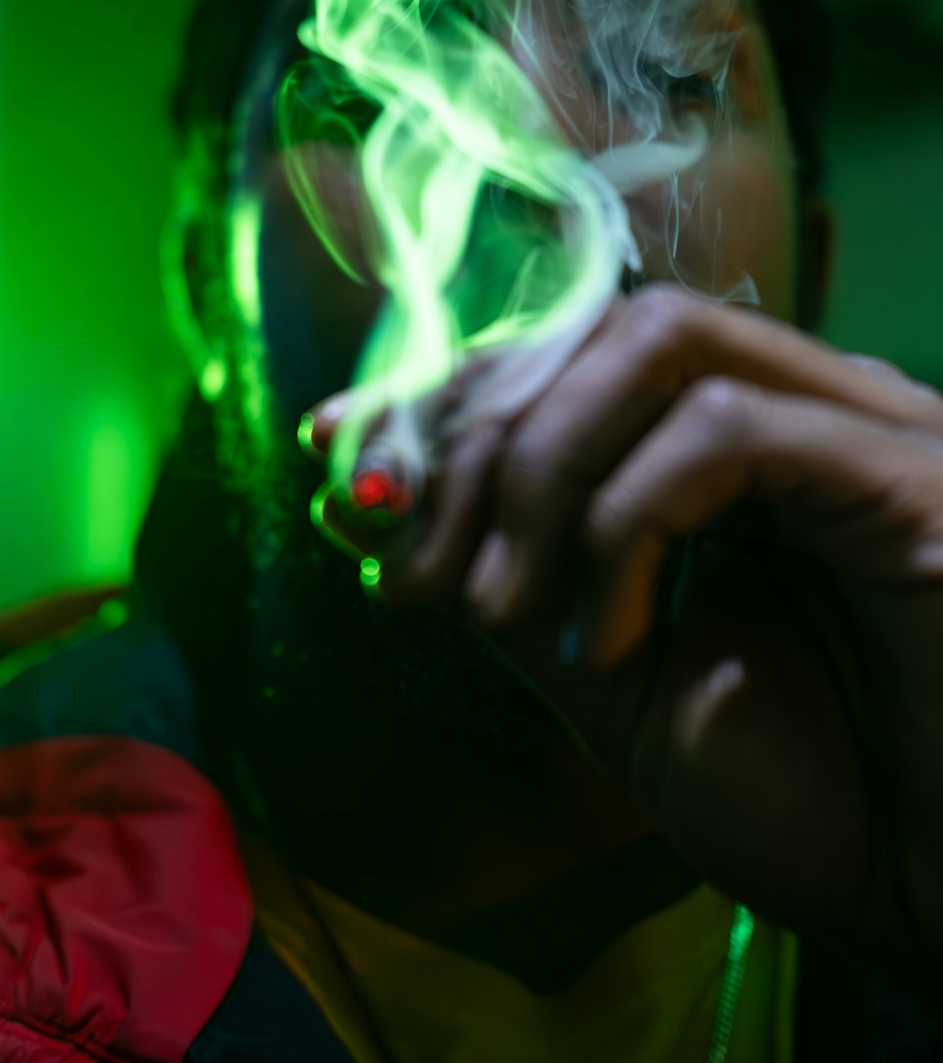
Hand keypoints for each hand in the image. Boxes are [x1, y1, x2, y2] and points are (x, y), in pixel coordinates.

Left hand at [306, 285, 942, 980]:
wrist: (938, 888)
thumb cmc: (803, 793)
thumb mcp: (612, 679)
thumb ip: (507, 579)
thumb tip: (371, 504)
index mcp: (729, 447)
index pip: (567, 348)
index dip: (442, 381)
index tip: (331, 441)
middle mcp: (797, 404)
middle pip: (596, 326)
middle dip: (471, 431)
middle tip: (407, 558)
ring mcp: (860, 426)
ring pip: (656, 340)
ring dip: (539, 464)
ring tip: (503, 604)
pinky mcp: (913, 472)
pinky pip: (731, 429)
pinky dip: (628, 519)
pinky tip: (608, 635)